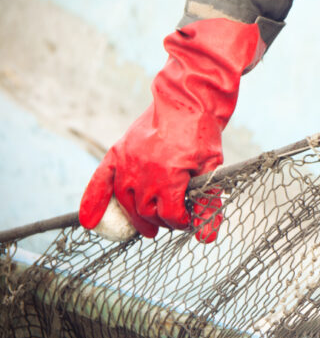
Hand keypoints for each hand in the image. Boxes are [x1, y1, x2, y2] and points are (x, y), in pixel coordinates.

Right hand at [79, 18, 263, 241]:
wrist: (189, 99)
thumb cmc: (203, 132)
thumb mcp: (212, 167)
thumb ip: (208, 202)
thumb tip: (206, 238)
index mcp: (169, 176)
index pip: (170, 215)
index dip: (180, 223)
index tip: (188, 221)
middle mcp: (143, 171)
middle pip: (146, 211)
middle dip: (160, 221)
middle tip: (170, 223)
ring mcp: (128, 161)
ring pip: (126, 201)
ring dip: (136, 217)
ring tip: (148, 226)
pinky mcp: (119, 150)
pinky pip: (100, 181)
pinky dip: (92, 201)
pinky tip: (89, 221)